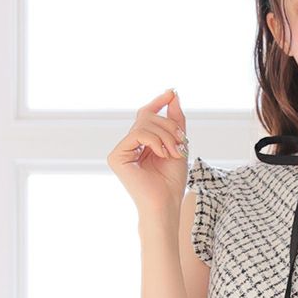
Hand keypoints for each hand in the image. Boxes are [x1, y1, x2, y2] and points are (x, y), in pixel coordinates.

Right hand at [106, 88, 188, 215]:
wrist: (166, 205)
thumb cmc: (172, 182)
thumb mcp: (178, 146)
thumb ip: (176, 121)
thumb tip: (173, 95)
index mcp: (141, 144)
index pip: (147, 115)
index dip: (159, 102)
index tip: (172, 92)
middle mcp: (129, 145)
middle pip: (147, 117)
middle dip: (169, 126)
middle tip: (181, 142)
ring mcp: (121, 151)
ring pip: (143, 123)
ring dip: (165, 135)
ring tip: (174, 153)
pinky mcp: (116, 157)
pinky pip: (137, 133)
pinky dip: (155, 141)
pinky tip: (162, 155)